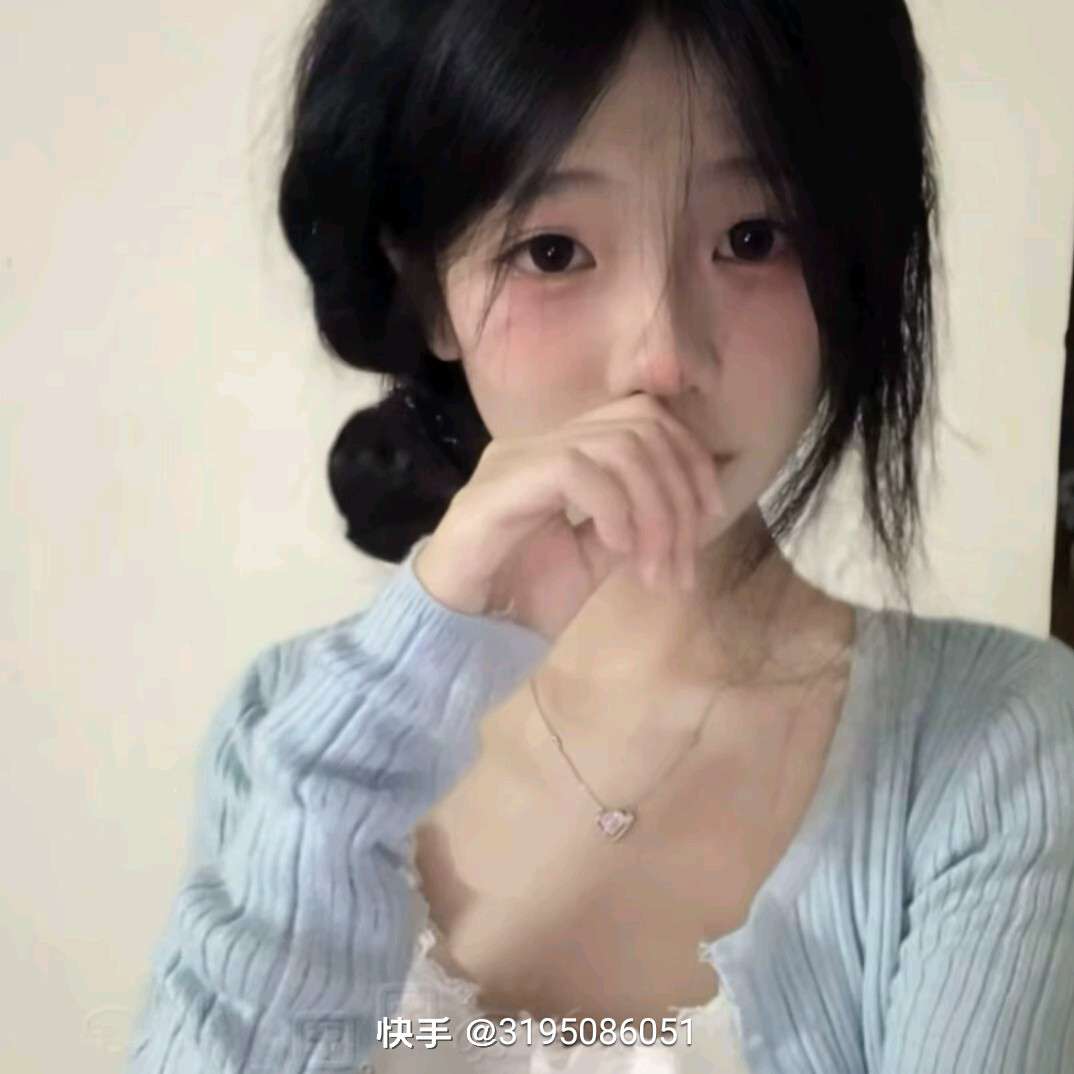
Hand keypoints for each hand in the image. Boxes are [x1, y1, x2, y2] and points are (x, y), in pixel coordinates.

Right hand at [413, 393, 729, 641]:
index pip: (643, 417)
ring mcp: (519, 457)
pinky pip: (577, 470)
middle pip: (643, 425)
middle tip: (681, 561)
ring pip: (619, 445)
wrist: (460, 632)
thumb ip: (633, 523)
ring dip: (655, 511)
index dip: (690, 460)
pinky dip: (614, 509)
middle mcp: (542, 441)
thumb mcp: (596, 558)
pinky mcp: (502, 483)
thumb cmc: (522, 597)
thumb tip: (686, 509)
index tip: (709, 519)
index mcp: (564, 451)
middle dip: (680, 492)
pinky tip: (617, 551)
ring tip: (654, 569)